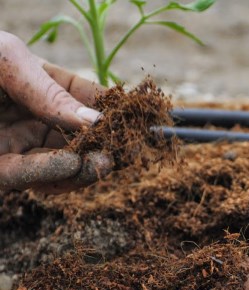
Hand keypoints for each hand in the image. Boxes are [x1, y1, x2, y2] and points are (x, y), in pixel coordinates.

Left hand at [0, 31, 111, 192]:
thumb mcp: (6, 61)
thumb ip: (49, 91)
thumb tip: (97, 119)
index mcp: (37, 83)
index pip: (87, 98)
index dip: (115, 108)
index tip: (142, 119)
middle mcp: (32, 116)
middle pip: (81, 136)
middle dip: (105, 144)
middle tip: (125, 150)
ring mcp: (16, 145)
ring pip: (64, 162)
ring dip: (86, 166)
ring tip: (103, 163)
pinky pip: (32, 176)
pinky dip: (56, 175)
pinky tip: (76, 169)